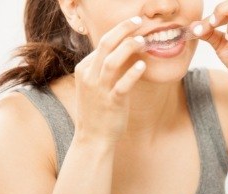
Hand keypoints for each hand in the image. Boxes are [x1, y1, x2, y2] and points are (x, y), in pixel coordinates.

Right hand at [73, 17, 145, 144]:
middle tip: (138, 21)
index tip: (133, 26)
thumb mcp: (95, 86)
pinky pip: (122, 85)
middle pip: (105, 45)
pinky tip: (143, 65)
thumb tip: (124, 52)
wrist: (93, 138)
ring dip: (128, 48)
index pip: (102, 44)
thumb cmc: (97, 110)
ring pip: (112, 61)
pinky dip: (133, 73)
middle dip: (122, 30)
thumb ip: (104, 69)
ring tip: (143, 40)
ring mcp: (99, 90)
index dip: (119, 32)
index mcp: (84, 69)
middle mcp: (89, 76)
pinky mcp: (111, 102)